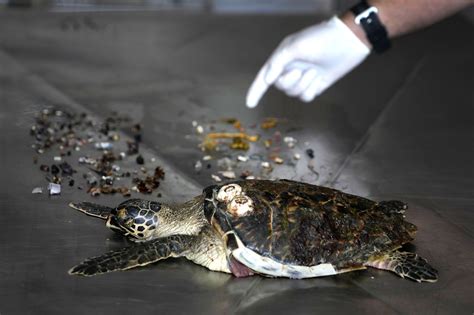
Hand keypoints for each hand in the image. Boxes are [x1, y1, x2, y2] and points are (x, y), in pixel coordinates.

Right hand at [246, 17, 369, 107]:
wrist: (348, 42)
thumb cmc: (321, 39)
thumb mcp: (296, 46)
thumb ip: (278, 62)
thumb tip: (267, 79)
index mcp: (282, 58)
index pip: (264, 77)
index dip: (256, 91)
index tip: (249, 104)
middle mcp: (290, 68)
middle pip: (280, 86)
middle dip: (290, 81)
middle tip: (302, 70)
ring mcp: (302, 78)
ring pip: (293, 93)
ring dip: (303, 84)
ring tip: (315, 71)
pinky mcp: (314, 85)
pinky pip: (305, 96)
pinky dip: (311, 89)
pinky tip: (319, 78)